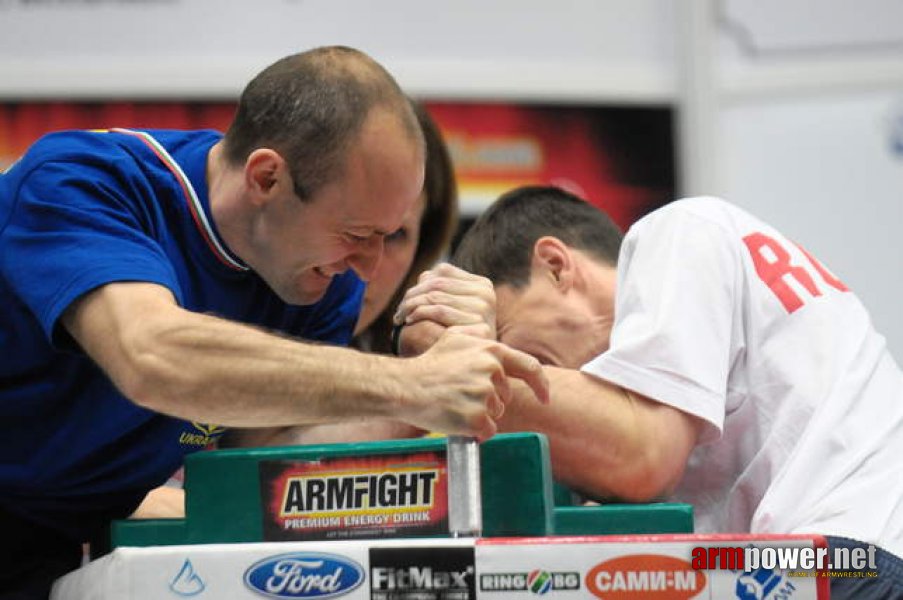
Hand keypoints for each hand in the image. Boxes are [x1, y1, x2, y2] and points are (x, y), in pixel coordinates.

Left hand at [395, 263, 496, 340]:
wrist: (468, 367)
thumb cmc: (453, 338)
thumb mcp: (450, 308)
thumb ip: (440, 289)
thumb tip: (424, 276)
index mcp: (483, 285)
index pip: (443, 271)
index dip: (419, 284)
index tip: (407, 299)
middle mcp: (487, 294)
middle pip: (437, 284)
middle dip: (412, 296)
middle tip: (398, 312)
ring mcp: (484, 309)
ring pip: (436, 296)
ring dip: (411, 305)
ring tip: (399, 317)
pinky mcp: (479, 326)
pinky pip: (440, 310)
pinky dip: (420, 313)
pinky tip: (410, 321)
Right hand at [397, 330, 548, 440]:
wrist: (406, 386)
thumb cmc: (429, 365)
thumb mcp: (453, 337)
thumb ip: (476, 336)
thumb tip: (488, 335)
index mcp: (491, 351)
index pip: (529, 367)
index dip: (540, 384)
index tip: (545, 397)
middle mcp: (491, 371)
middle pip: (505, 396)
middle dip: (489, 400)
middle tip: (461, 395)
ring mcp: (484, 394)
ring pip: (495, 414)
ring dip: (479, 415)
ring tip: (455, 404)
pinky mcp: (476, 417)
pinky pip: (487, 431)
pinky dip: (475, 432)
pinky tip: (456, 420)